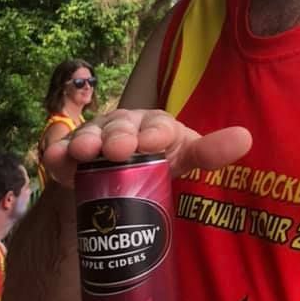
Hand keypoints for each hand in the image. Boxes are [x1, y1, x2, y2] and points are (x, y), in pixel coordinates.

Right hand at [43, 109, 251, 185]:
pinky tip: (53, 159)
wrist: (119, 175)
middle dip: (119, 136)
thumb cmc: (158, 158)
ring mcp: (95, 137)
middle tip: (118, 149)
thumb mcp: (185, 155)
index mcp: (156, 124)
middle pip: (120, 127)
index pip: (158, 124)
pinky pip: (62, 152)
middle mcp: (124, 125)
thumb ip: (212, 151)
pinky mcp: (70, 154)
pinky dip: (57, 155)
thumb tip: (246, 137)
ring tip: (83, 151)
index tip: (155, 141)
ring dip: (86, 142)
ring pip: (90, 137)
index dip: (156, 132)